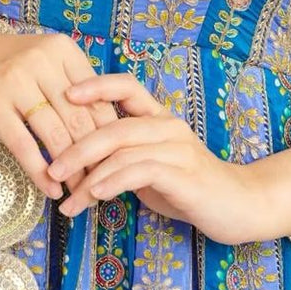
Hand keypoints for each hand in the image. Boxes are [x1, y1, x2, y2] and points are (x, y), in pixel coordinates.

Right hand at [0, 5, 118, 198]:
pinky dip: (41, 172)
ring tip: (79, 193)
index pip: (98, 100)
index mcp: (62, 50)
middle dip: (94, 159)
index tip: (118, 163)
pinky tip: (51, 190)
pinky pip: (24, 145)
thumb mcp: (41, 60)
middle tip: (102, 186)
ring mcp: (16, 81)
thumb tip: (106, 130)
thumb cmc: (1, 61)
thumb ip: (70, 85)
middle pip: (80, 120)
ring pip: (55, 135)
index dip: (111, 136)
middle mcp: (42, 61)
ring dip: (70, 171)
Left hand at [48, 73, 269, 245]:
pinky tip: (95, 196)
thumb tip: (77, 165)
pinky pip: (138, 171)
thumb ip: (122, 159)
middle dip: (75, 148)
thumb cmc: (189, 187)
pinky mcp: (182, 173)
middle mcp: (168, 126)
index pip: (127, 86)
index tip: (65, 94)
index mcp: (160, 117)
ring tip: (67, 200)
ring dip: (87, 177)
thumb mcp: (152, 168)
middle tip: (51, 169)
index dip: (95, 85)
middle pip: (112, 126)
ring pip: (121, 151)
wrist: (239, 205)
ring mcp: (177, 148)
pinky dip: (111, 182)